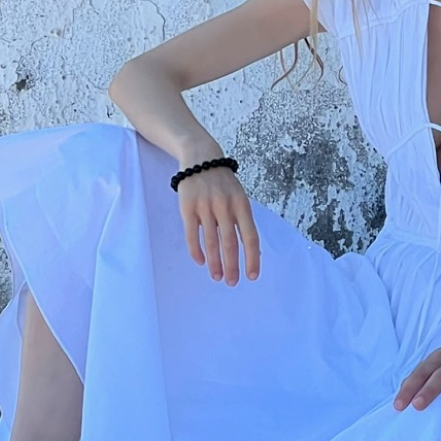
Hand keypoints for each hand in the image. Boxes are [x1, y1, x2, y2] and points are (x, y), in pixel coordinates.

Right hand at [175, 162, 258, 285]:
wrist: (201, 158)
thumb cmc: (223, 184)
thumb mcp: (239, 197)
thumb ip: (242, 220)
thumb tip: (251, 251)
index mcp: (242, 205)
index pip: (250, 236)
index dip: (252, 258)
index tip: (252, 275)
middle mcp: (225, 206)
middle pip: (230, 242)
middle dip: (232, 266)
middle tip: (232, 282)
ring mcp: (205, 207)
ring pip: (211, 241)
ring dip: (215, 262)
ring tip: (217, 277)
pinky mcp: (187, 207)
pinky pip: (192, 234)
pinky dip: (196, 250)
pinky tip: (201, 262)